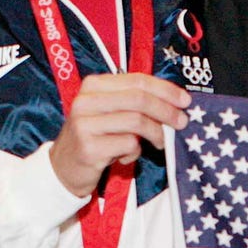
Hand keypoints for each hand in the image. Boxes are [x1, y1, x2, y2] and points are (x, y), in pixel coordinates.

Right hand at [48, 73, 190, 197]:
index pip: (137, 80)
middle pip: (139, 99)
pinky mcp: (89, 147)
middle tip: (181, 122)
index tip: (185, 100)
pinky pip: (128, 145)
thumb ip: (134, 103)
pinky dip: (136, 152)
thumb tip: (175, 101)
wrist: (63, 167)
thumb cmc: (94, 137)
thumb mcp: (109, 113)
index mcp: (94, 85)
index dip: (165, 89)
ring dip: (156, 133)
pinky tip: (127, 157)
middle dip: (166, 110)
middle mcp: (86, 100)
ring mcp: (85, 124)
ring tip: (160, 143)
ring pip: (136, 122)